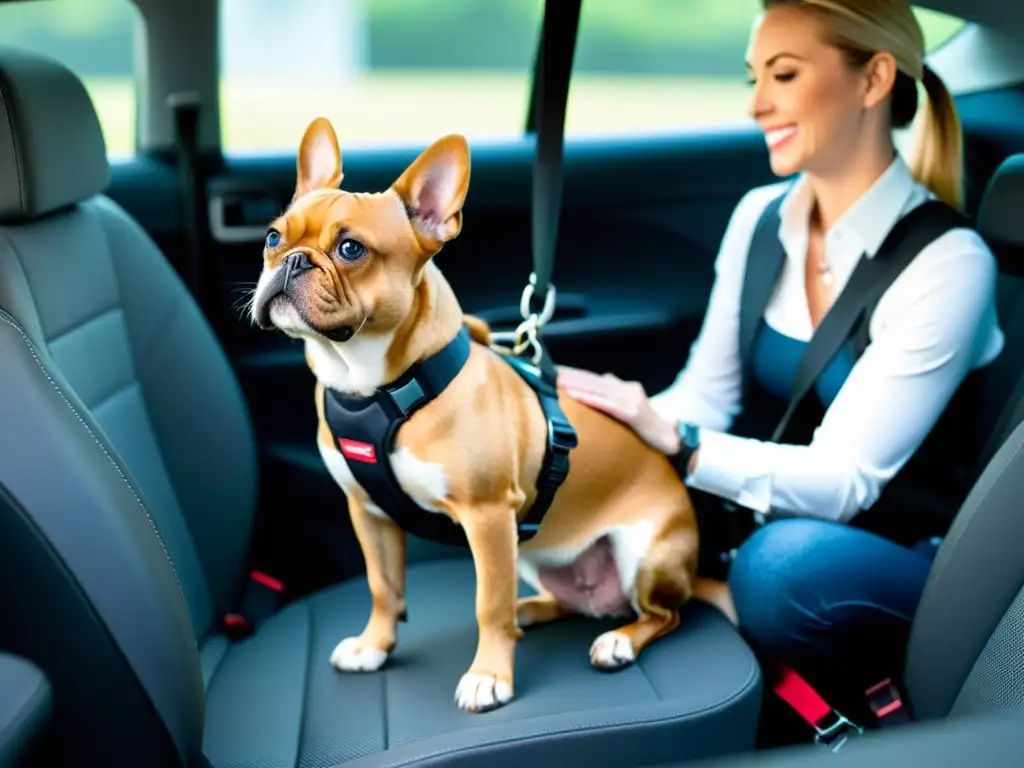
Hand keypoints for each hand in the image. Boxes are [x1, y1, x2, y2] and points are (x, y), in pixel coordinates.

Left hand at [557, 366, 679, 455]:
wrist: (671, 439)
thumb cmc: (649, 426)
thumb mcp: (630, 406)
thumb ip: (616, 392)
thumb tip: (605, 378)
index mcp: (623, 387)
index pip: (593, 378)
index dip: (573, 373)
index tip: (551, 370)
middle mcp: (627, 389)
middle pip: (592, 380)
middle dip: (569, 376)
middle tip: (545, 372)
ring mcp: (631, 400)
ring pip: (597, 389)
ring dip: (576, 385)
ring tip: (555, 382)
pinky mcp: (633, 413)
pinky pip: (607, 405)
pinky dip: (591, 399)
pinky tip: (576, 396)